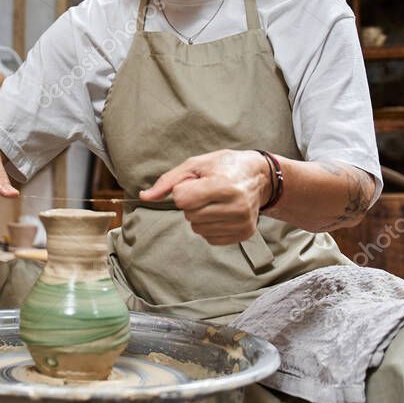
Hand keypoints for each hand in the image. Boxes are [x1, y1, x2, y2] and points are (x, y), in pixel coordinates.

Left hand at [139, 149, 270, 244]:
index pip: (181, 199)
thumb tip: (144, 197)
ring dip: (200, 215)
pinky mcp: (244, 233)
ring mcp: (242, 222)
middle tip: (208, 191)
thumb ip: (168, 181)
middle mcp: (236, 206)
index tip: (196, 182)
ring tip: (216, 201)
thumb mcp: (195, 165)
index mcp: (224, 186)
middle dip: (192, 203)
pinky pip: (210, 238)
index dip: (183, 190)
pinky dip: (210, 226)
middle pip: (189, 215)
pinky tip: (222, 212)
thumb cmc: (224, 166)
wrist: (259, 176)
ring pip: (198, 228)